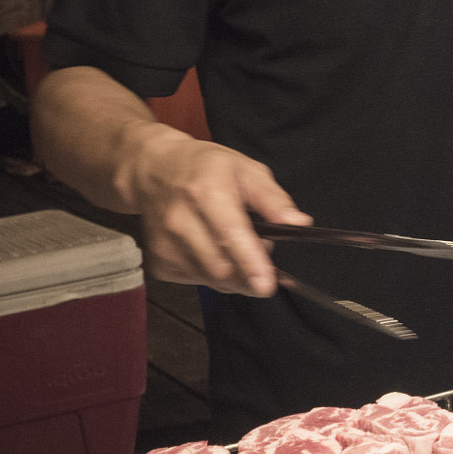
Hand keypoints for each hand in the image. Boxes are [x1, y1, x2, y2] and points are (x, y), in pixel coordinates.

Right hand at [120, 122, 311, 296]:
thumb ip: (273, 199)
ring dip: (236, 273)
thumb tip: (299, 223)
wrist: (153, 172)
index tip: (267, 285)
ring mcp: (165, 245)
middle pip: (221, 265)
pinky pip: (197, 281)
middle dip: (251, 269)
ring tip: (239, 244)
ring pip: (211, 279)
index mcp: (206, 192)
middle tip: (263, 246)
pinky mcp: (158, 263)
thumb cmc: (206, 168)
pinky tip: (216, 250)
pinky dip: (216, 274)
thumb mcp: (247, 170)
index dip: (251, 262)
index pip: (230, 234)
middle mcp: (180, 221)